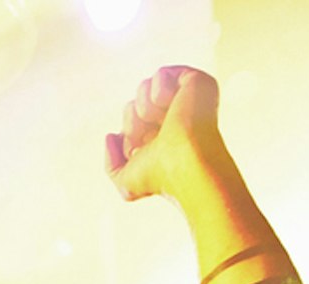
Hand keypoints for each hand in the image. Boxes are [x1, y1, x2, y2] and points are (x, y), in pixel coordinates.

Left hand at [104, 66, 226, 205]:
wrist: (185, 165)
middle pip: (134, 102)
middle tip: (152, 136)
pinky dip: (160, 89)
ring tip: (162, 121)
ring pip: (145, 86)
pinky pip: (162, 74)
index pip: (132, 120)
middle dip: (134, 120)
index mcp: (164, 138)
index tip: (143, 150)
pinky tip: (173, 105)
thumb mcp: (126, 184)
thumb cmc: (161, 178)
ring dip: (145, 105)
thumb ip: (111, 166)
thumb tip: (111, 136)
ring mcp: (188, 102)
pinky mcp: (197, 85)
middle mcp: (176, 120)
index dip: (130, 132)